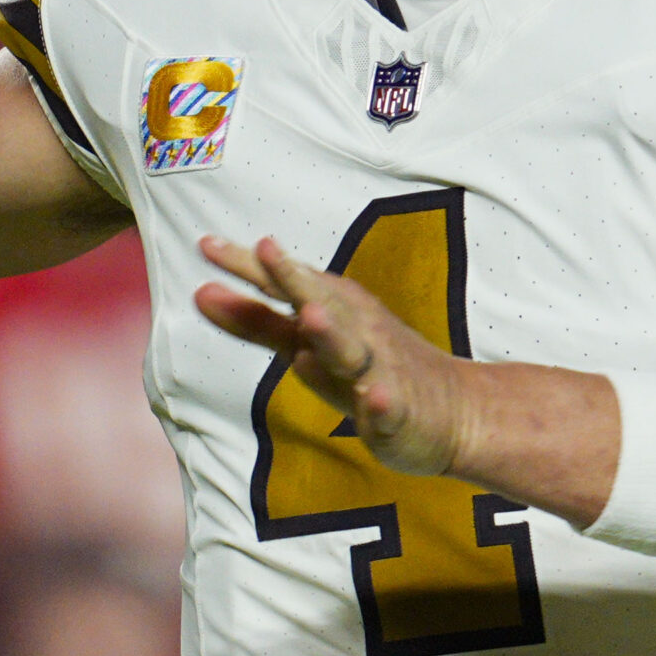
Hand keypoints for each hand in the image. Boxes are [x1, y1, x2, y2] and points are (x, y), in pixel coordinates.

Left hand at [195, 234, 472, 476]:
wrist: (454, 412)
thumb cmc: (368, 367)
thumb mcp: (307, 342)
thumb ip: (256, 320)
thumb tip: (200, 292)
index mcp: (332, 308)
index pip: (284, 283)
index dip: (247, 265)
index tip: (206, 244)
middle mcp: (356, 330)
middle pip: (320, 302)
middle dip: (293, 278)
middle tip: (265, 248)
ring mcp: (380, 370)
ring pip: (352, 351)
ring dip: (333, 333)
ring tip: (309, 317)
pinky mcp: (401, 412)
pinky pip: (390, 407)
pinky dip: (382, 402)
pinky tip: (373, 399)